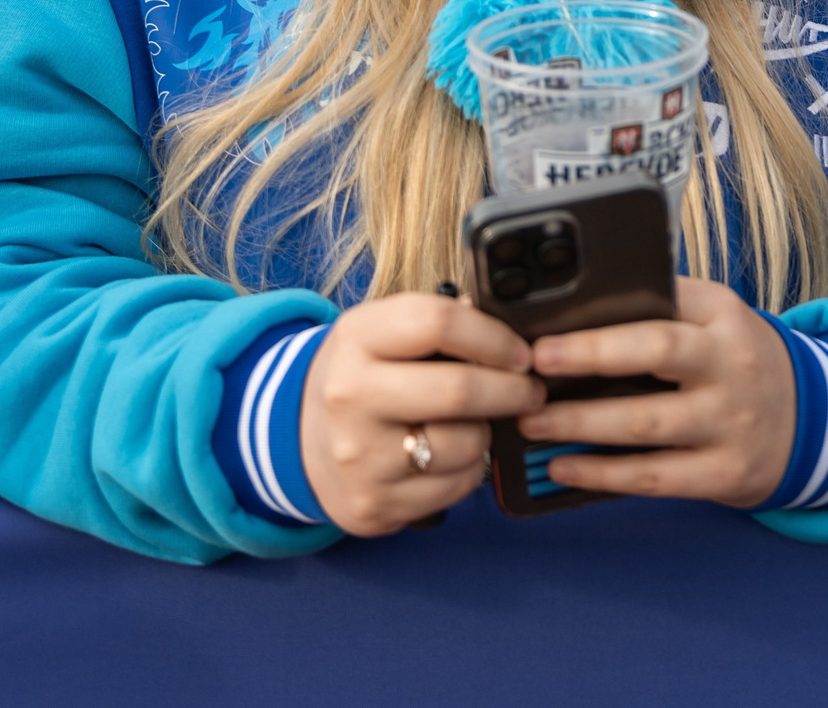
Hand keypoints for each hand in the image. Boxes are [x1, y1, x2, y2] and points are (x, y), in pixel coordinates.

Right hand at [298, 291, 542, 535]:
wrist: (297, 442)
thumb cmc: (363, 378)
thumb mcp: (381, 334)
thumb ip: (438, 327)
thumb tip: (510, 337)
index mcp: (356, 339)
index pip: (439, 323)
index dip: (495, 337)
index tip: (520, 353)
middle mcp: (350, 397)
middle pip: (459, 391)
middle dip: (513, 391)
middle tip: (531, 391)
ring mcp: (359, 457)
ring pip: (466, 444)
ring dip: (488, 432)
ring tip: (477, 424)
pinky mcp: (373, 504)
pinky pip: (456, 486)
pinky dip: (470, 470)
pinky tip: (452, 457)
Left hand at [518, 276, 795, 506]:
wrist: (810, 423)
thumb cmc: (735, 363)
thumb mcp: (716, 320)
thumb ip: (664, 307)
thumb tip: (578, 307)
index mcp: (723, 316)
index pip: (663, 303)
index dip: (604, 317)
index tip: (548, 328)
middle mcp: (731, 364)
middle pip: (658, 352)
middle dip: (590, 357)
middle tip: (533, 366)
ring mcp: (730, 421)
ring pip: (647, 423)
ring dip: (581, 423)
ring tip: (531, 421)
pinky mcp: (725, 473)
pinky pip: (654, 476)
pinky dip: (602, 474)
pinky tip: (563, 467)